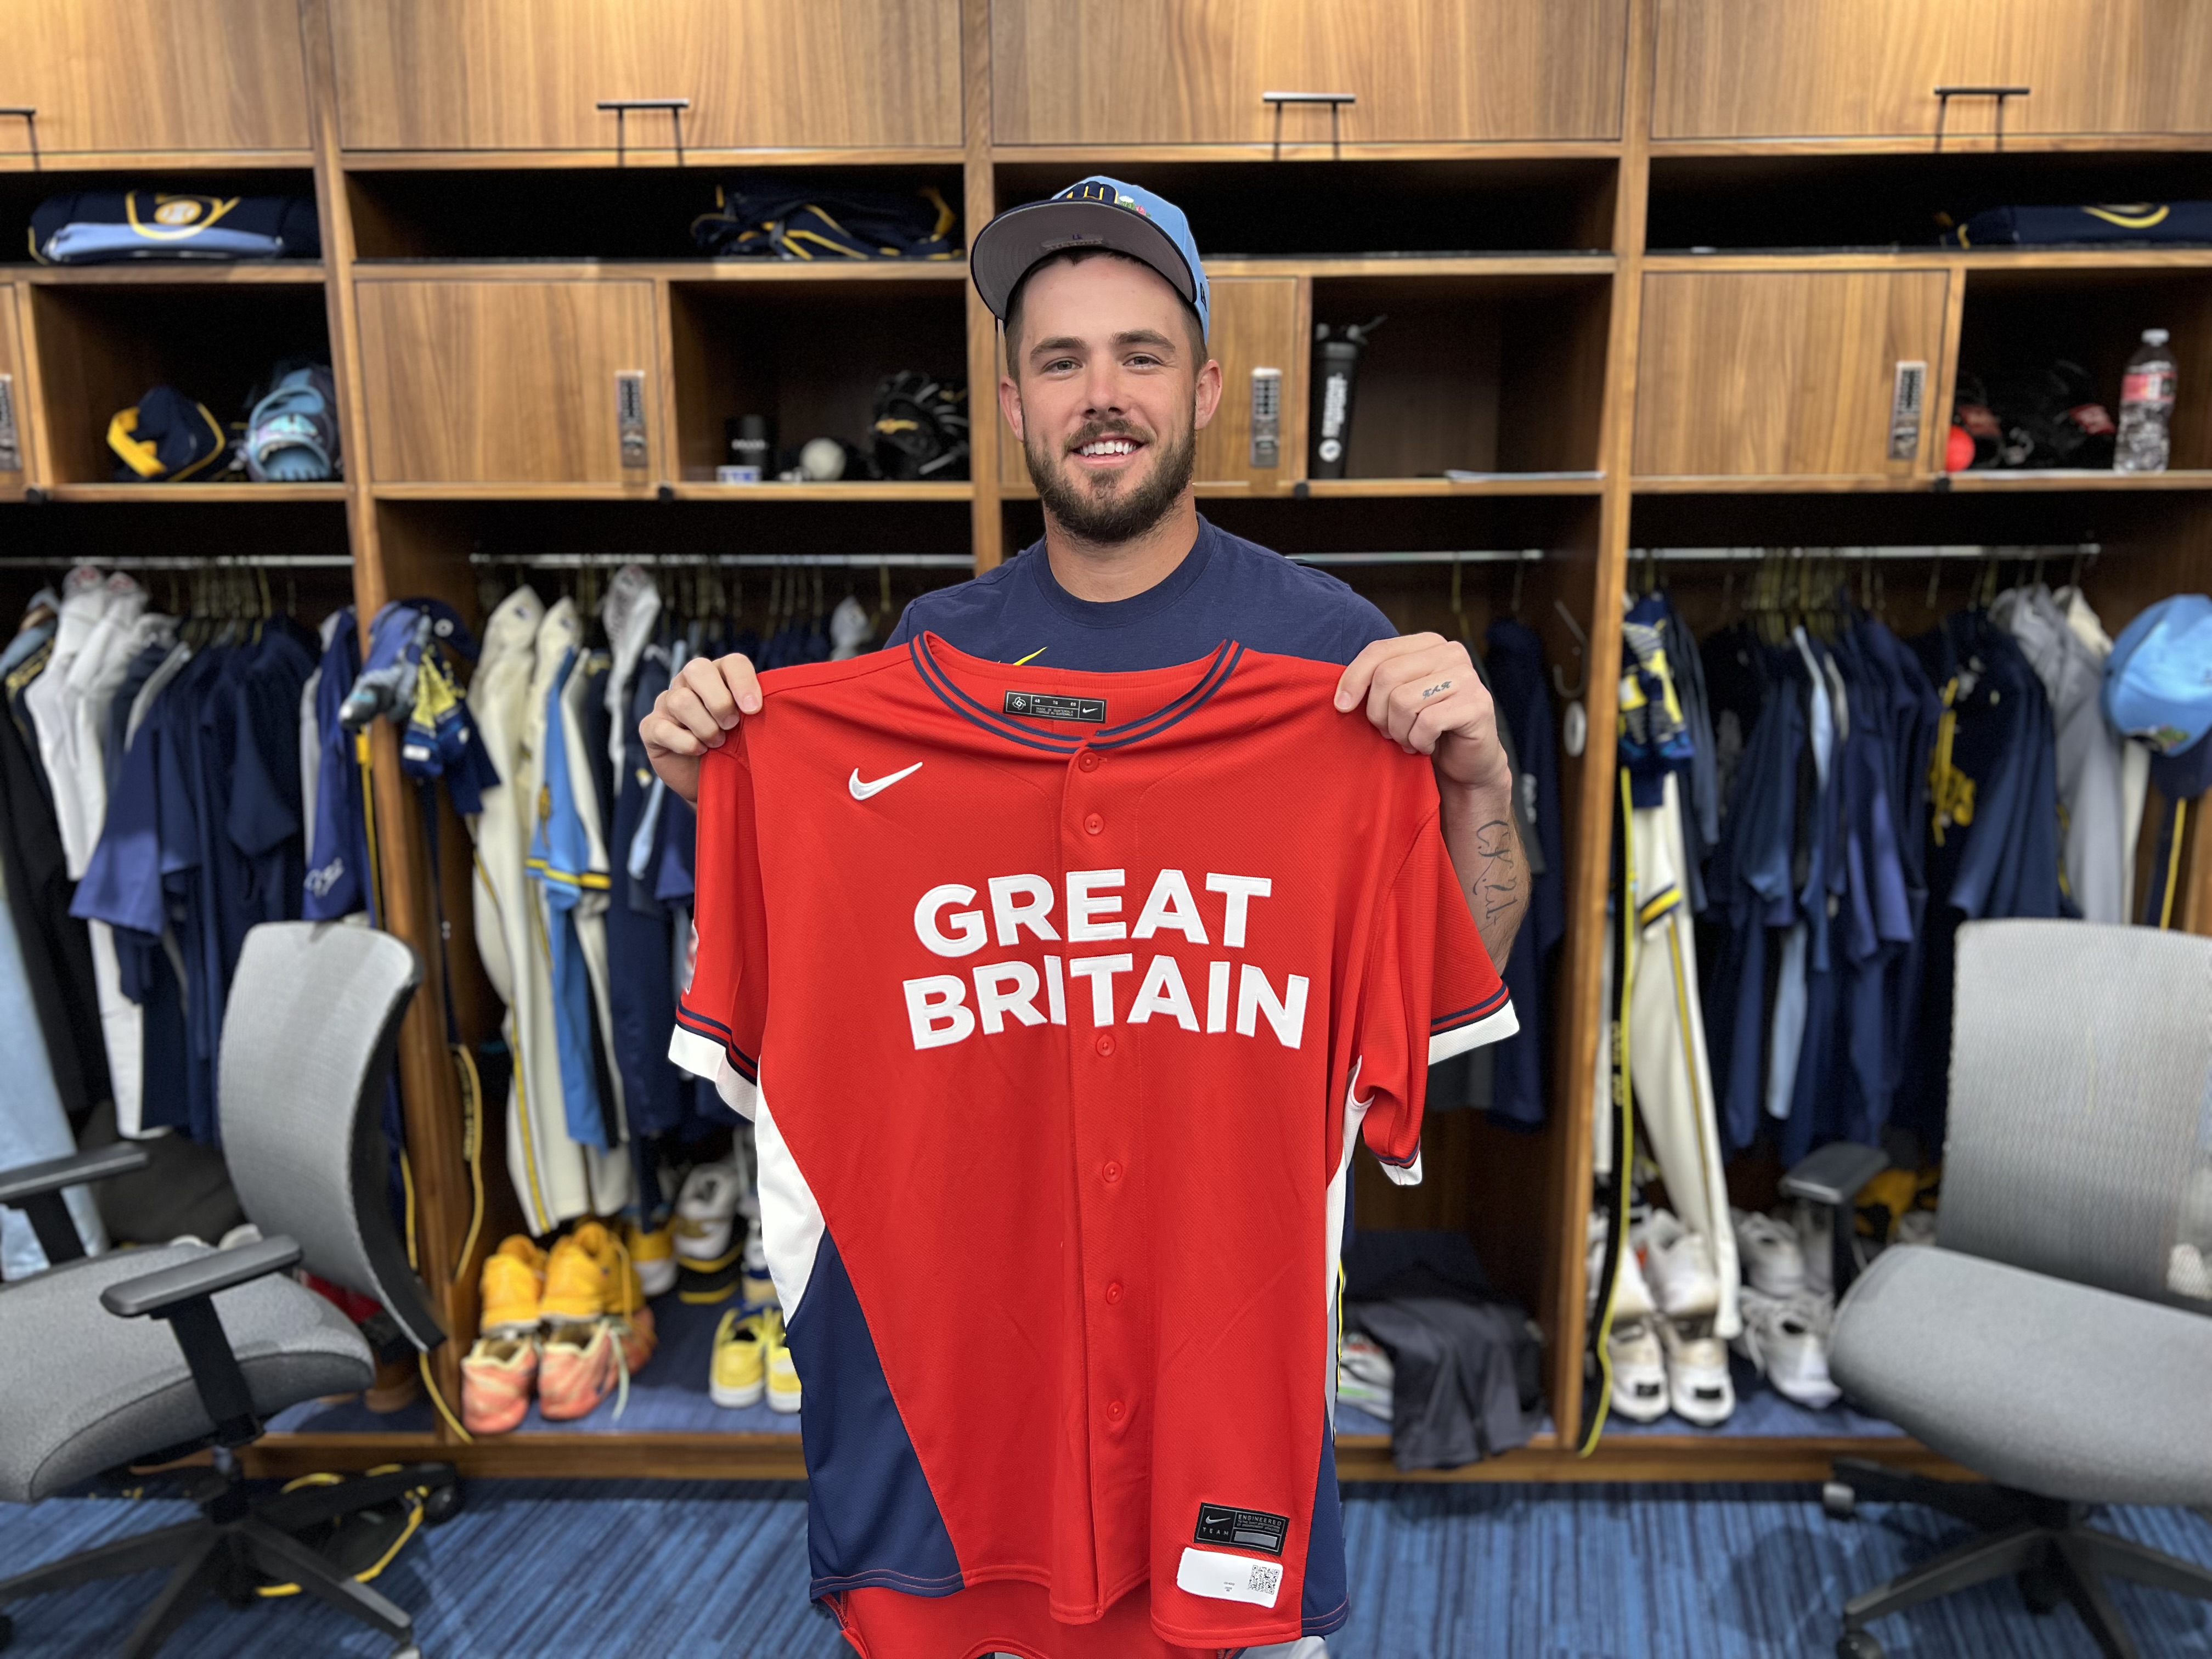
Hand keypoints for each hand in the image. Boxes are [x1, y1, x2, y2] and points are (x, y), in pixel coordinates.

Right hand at [641, 653, 760, 806]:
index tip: (754, 709)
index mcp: (719, 676)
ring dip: (705, 727)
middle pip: (697, 669)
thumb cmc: (735, 748)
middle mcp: (689, 682)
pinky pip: (663, 728)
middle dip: (719, 701)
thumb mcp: (751, 728)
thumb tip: (769, 707)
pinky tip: (698, 751)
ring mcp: (667, 702)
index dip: (743, 682)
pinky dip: (685, 742)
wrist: (712, 780)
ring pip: (680, 700)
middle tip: (732, 725)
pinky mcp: (651, 727)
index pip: (731, 662)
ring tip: (717, 744)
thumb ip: (757, 712)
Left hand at [1334, 633, 1510, 794]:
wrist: (1466, 762)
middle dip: (1378, 713)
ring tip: (1410, 740)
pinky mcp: (1476, 705)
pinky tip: (1426, 746)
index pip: (1379, 650)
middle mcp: (1451, 653)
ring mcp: (1467, 677)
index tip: (1342, 706)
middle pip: (1387, 676)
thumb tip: (1342, 697)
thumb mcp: (1398, 698)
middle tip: (1389, 732)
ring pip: (1403, 701)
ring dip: (1399, 731)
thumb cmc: (1426, 728)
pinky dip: (1419, 742)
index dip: (1354, 678)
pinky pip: (1426, 723)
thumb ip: (1377, 683)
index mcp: (1429, 644)